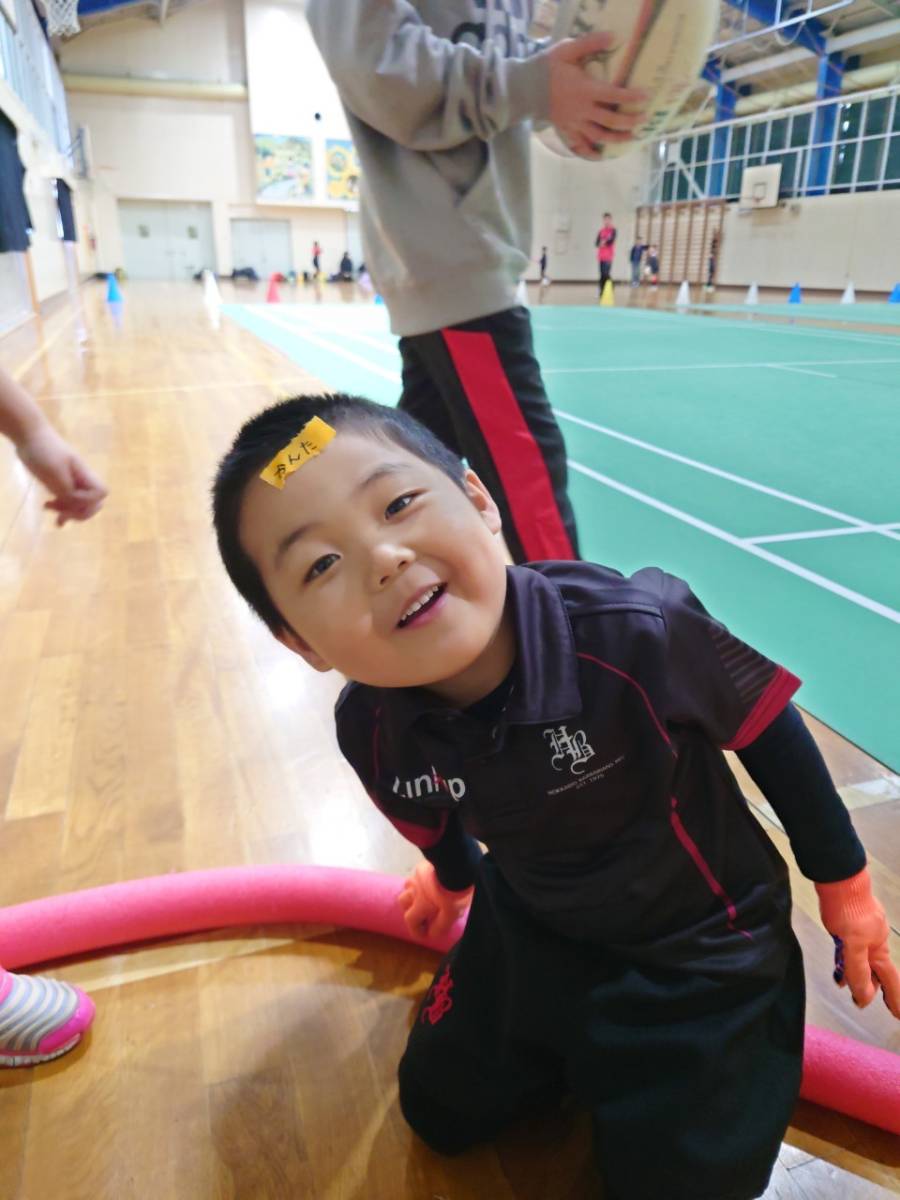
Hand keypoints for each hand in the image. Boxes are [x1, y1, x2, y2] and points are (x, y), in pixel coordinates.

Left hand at [16, 425, 107, 525]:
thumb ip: (67, 490)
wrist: (29, 434)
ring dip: (67, 511)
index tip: (68, 497)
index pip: (100, 493)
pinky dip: (60, 507)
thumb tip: (73, 504)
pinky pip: (67, 500)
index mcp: (84, 473)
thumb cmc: (44, 451)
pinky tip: (47, 507)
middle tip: (61, 513)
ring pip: (80, 503)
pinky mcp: (61, 482)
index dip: (87, 501)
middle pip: (93, 502)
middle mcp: (82, 479)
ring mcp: (72, 481)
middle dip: (79, 512)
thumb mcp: (54, 472)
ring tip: (48, 508)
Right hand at [397, 862, 472, 938]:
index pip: (411, 920)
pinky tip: (429, 880)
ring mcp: (417, 875)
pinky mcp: (423, 864)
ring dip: (412, 893)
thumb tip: (432, 934)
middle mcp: (414, 889)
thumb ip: (440, 925)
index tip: (423, 935)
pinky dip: (419, 880)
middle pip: (403, 902)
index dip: (416, 930)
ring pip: (407, 886)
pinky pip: (416, 874)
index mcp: (420, 903)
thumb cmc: (455, 892)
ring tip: (422, 896)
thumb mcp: (451, 913)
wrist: (457, 865)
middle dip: (410, 910)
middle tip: (421, 914)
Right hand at [548, 31, 647, 158]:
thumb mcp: (567, 50)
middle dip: (629, 121)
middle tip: (645, 119)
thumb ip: (590, 43)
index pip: (614, 95)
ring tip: (632, 138)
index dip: (631, 97)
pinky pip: (579, 144)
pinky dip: (590, 152)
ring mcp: (574, 123)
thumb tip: (613, 37)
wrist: (524, 89)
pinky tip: (600, 155)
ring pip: (599, 135)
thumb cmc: (547, 68)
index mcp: (585, 90)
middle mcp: (583, 110)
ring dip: (617, 138)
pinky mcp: (566, 130)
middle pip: (611, 120)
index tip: (646, 97)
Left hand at [816, 866, 899, 1017]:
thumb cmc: (849, 908)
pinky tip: (838, 961)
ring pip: (862, 959)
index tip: (898, 1015)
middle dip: (871, 988)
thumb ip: (858, 971)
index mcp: (879, 950)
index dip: (893, 999)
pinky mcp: (851, 923)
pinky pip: (852, 947)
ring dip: (855, 973)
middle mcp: (875, 942)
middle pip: (875, 972)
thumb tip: (864, 996)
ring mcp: (864, 932)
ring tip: (845, 985)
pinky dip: (847, 958)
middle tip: (862, 1001)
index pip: (889, 981)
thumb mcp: (852, 945)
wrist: (839, 880)